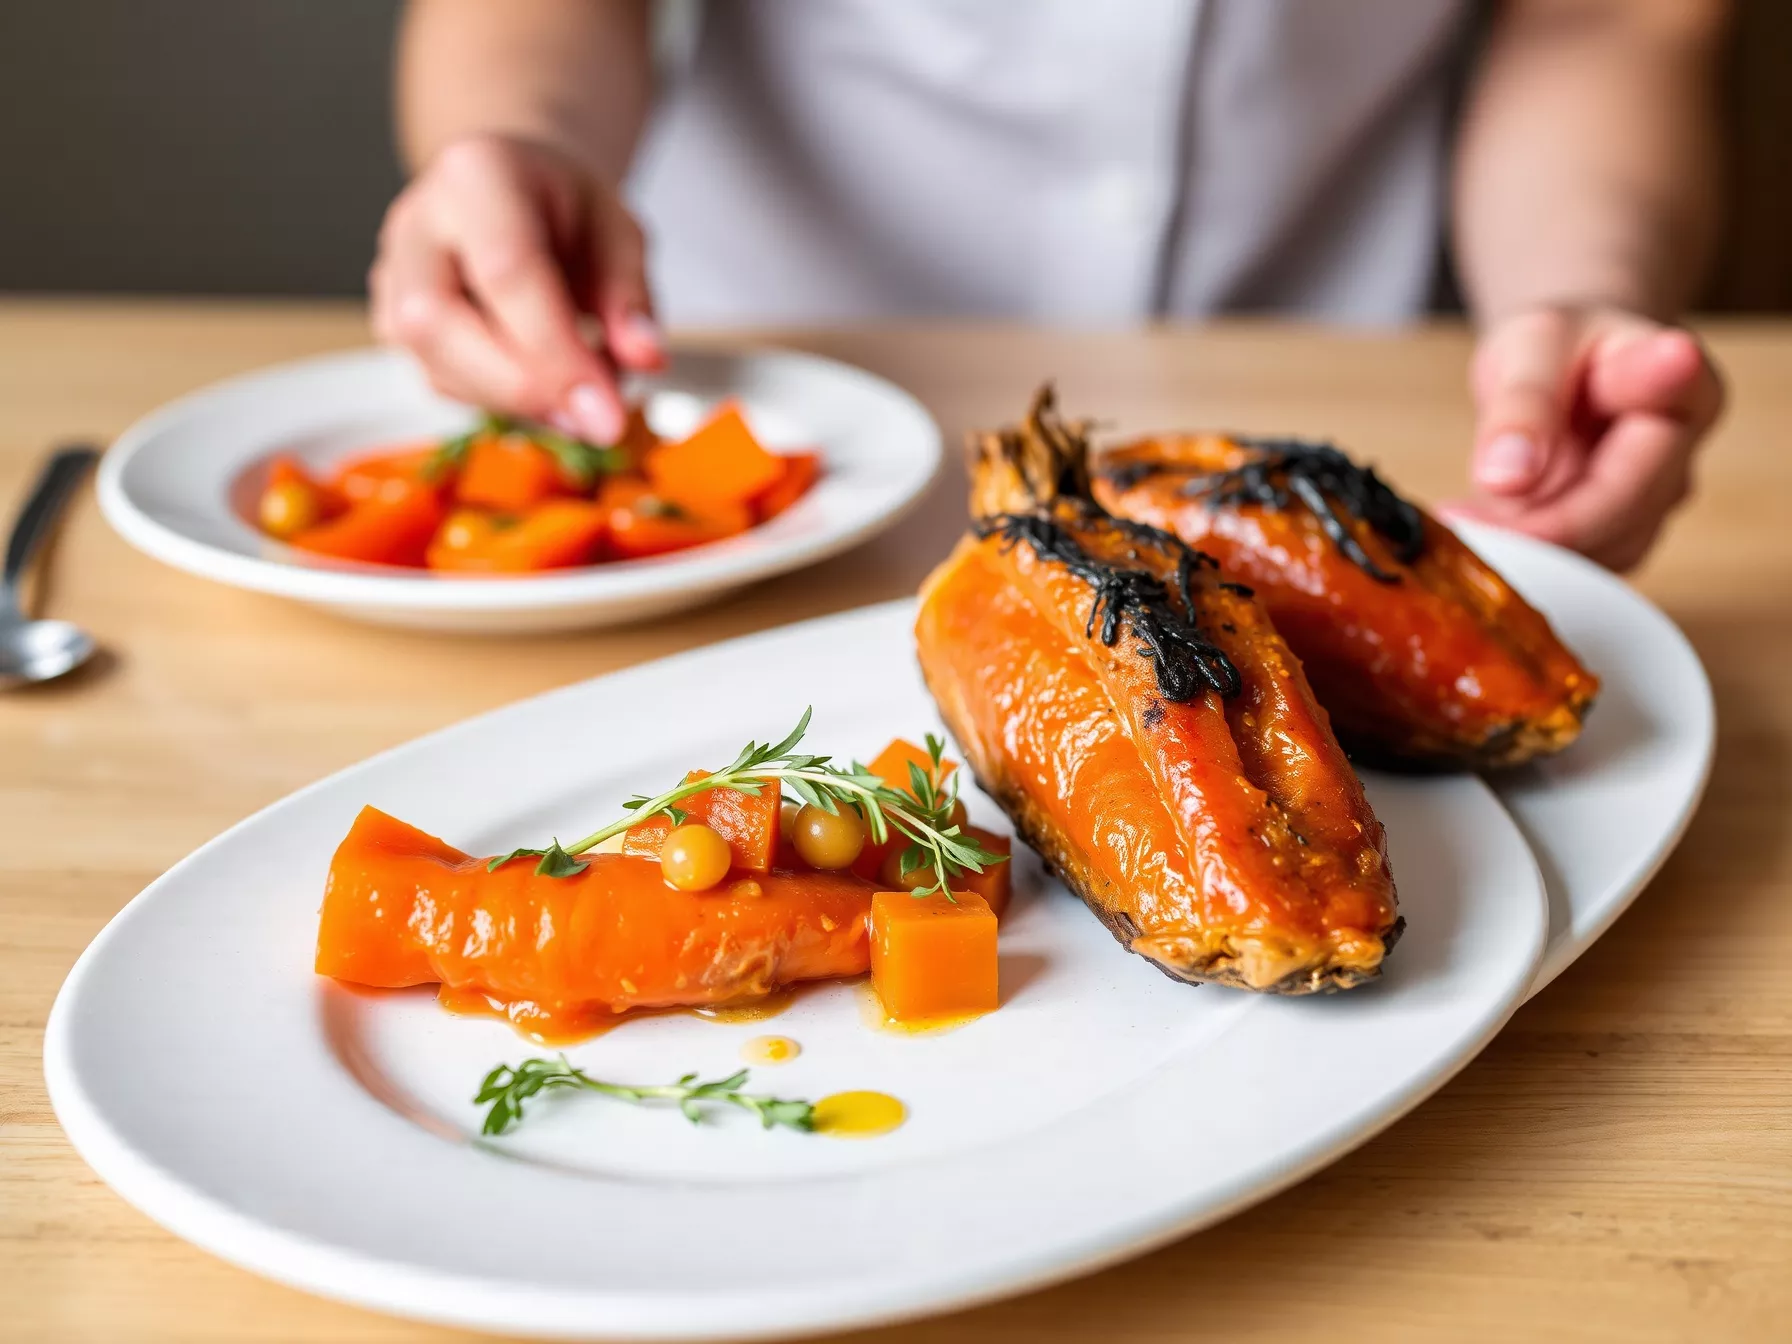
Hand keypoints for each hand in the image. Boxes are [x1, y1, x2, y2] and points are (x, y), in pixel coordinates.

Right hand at [369, 133, 662, 443]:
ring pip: (433, 366)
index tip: (606, 416)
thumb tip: (644, 360)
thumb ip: (630, 296)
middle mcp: (416, 223)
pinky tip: (546, 386)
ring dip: (517, 404)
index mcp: (476, 176)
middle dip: (523, 389)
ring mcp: (392, 275)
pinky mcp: (389, 322)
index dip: (556, 354)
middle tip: (596, 422)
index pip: (506, 272)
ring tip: (583, 396)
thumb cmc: (566, 210)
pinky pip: (440, 382)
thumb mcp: (619, 232)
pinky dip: (500, 401)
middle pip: (438, 324)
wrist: (512, 190)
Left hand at [1443, 306, 1723, 570]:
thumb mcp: (1530, 348)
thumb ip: (1524, 405)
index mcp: (1682, 384)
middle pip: (1622, 505)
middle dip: (1539, 524)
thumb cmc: (1556, 350)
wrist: (1563, 375)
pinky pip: (1572, 566)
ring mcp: (1652, 507)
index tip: (1671, 355)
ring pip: (1595, 550)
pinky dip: (1520, 556)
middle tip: (1458, 522)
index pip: (1670, 389)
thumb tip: (1508, 477)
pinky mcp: (1617, 540)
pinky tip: (1474, 535)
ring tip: (1456, 523)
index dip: (1657, 386)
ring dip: (1522, 546)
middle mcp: (1680, 454)